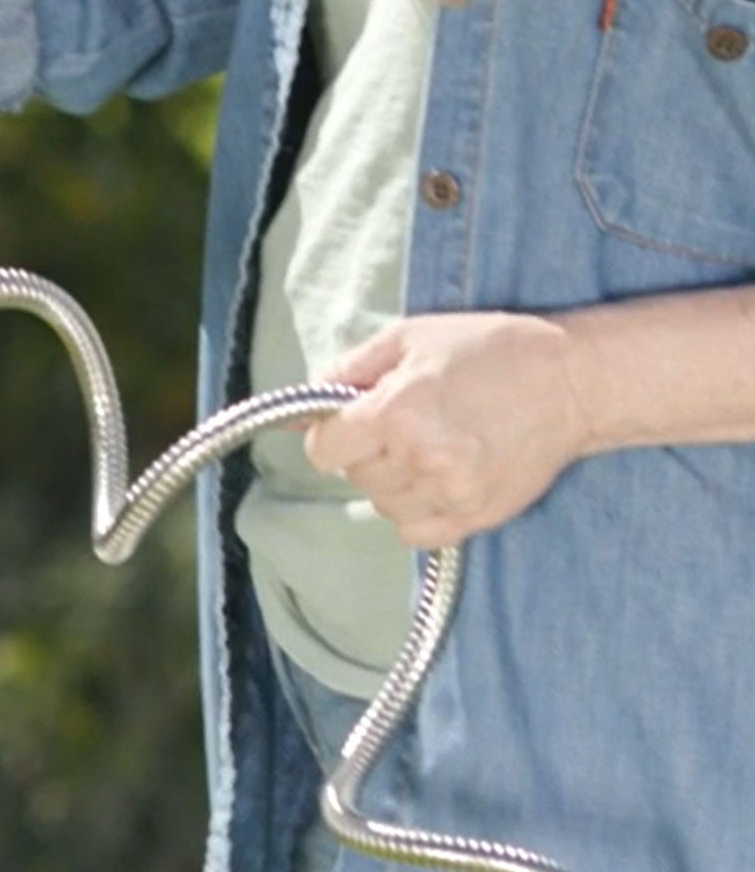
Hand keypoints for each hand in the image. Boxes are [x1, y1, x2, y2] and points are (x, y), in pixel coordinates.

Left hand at [301, 312, 593, 548]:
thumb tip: (296, 414)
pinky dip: (417, 510)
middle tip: (410, 423)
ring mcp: (450, 493)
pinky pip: (413, 533)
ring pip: (381, 505)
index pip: (324, 451)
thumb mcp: (409, 339)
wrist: (575, 382)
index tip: (356, 421)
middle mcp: (421, 459)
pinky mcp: (475, 517)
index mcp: (397, 412)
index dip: (334, 434)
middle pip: (354, 477)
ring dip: (393, 481)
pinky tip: (442, 477)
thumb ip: (345, 374)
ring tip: (433, 445)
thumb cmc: (491, 350)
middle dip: (368, 452)